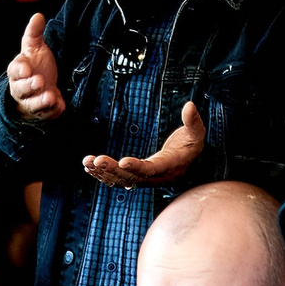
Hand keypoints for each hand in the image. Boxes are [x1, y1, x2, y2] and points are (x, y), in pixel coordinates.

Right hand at [6, 14, 64, 121]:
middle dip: (29, 86)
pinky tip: (59, 105)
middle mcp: (22, 88)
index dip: (19, 70)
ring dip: (41, 101)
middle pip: (21, 89)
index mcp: (17, 71)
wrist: (42, 88)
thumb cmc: (36, 66)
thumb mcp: (35, 48)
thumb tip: (38, 15)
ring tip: (50, 96)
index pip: (14, 71)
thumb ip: (34, 33)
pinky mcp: (44, 112)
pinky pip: (46, 114)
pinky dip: (52, 111)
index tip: (27, 68)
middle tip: (39, 81)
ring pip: (33, 104)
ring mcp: (32, 102)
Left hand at [83, 101, 204, 188]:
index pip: (152, 168)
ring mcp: (144, 179)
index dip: (138, 167)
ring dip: (103, 173)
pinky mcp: (135, 177)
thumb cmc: (191, 144)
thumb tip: (190, 105)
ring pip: (121, 180)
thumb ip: (193, 121)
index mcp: (169, 166)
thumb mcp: (196, 133)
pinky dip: (102, 174)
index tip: (123, 161)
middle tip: (96, 160)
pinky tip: (88, 166)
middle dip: (112, 170)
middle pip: (131, 177)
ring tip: (87, 162)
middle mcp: (155, 176)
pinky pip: (117, 179)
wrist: (187, 161)